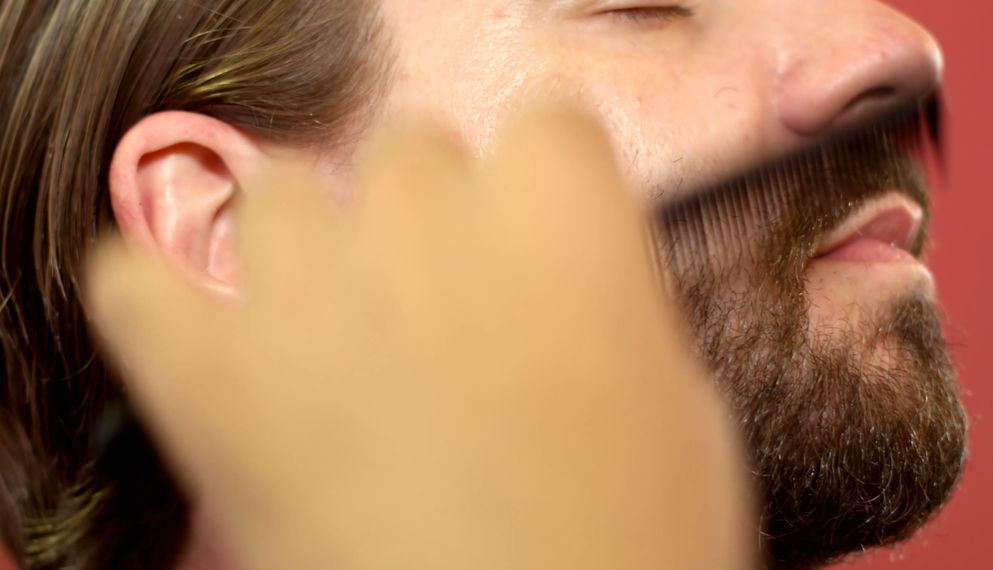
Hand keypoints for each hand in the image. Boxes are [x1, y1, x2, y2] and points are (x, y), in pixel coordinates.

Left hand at [86, 107, 756, 568]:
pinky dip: (167, 306)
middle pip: (414, 155)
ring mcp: (304, 288)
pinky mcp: (209, 376)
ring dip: (312, 250)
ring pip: (280, 196)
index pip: (549, 127)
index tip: (544, 244)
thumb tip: (567, 294)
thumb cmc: (630, 544)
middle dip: (434, 222)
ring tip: (341, 338)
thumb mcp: (684, 412)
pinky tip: (212, 345)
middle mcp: (427, 214)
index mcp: (563, 210)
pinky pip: (140, 285)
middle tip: (453, 316)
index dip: (549, 192)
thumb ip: (610, 312)